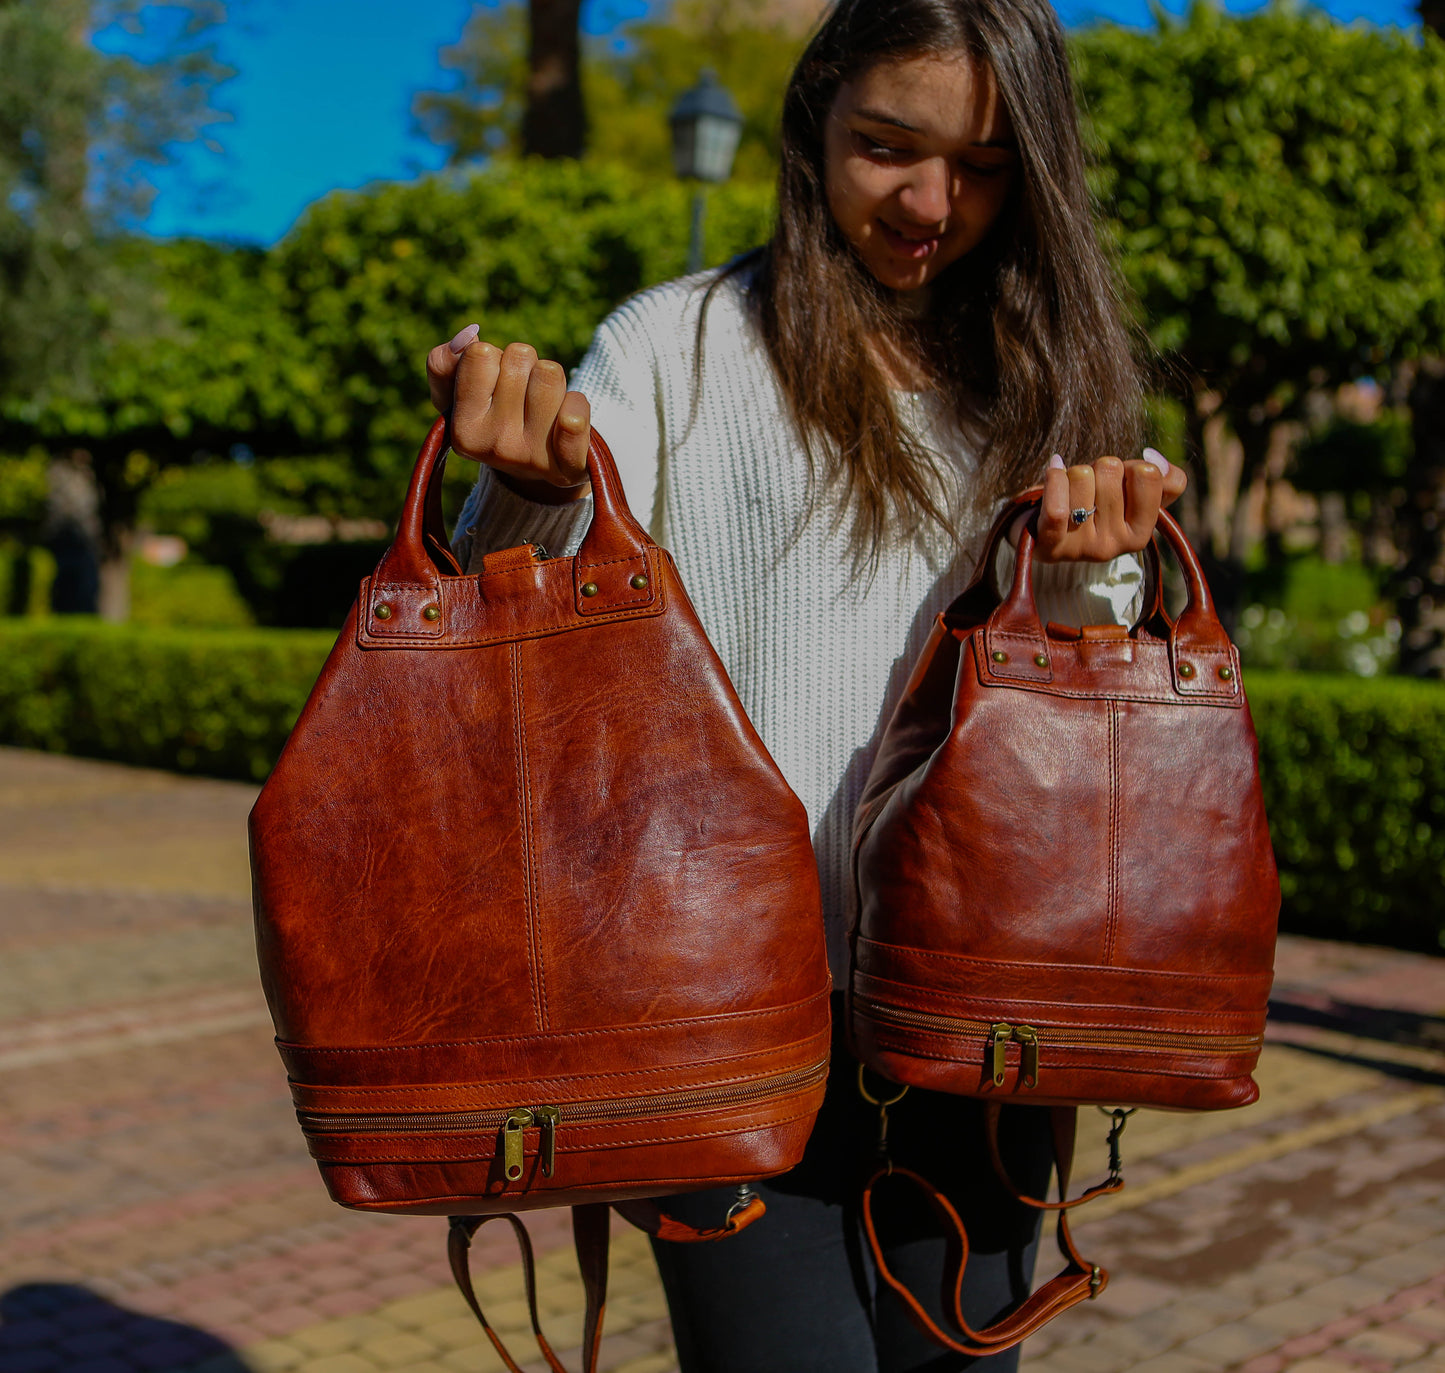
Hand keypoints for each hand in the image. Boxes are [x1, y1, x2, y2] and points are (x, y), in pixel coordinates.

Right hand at [425, 323, 591, 504]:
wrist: (534, 473)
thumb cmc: (493, 421)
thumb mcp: (456, 397)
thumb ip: (443, 364)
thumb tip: (468, 337)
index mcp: (464, 429)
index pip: (481, 354)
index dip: (493, 358)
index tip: (494, 383)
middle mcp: (496, 446)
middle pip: (520, 356)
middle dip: (524, 366)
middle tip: (522, 395)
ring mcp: (533, 456)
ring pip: (550, 373)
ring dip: (551, 379)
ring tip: (543, 404)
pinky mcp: (568, 466)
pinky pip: (575, 415)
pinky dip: (576, 405)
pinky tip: (567, 419)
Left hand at [1032, 449, 1187, 561]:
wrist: (1047, 534)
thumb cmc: (1097, 509)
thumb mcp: (1136, 499)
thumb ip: (1166, 480)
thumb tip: (1151, 458)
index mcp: (1140, 535)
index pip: (1148, 474)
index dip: (1131, 466)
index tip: (1119, 481)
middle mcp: (1113, 546)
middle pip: (1111, 469)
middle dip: (1098, 468)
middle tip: (1090, 488)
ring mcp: (1081, 547)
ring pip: (1082, 475)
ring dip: (1073, 473)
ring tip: (1071, 492)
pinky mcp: (1051, 543)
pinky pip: (1057, 506)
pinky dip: (1054, 477)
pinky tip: (1055, 470)